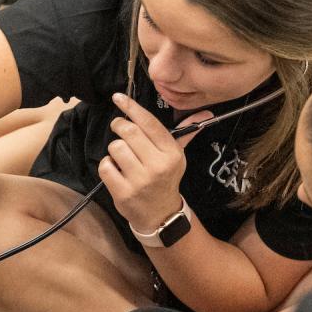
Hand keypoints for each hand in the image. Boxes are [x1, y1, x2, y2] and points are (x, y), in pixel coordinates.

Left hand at [99, 93, 207, 233]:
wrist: (160, 214)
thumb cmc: (166, 178)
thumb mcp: (178, 156)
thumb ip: (185, 133)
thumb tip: (205, 113)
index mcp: (171, 153)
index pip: (149, 123)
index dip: (131, 107)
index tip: (118, 97)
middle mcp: (158, 166)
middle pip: (128, 131)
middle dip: (119, 125)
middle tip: (119, 128)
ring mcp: (140, 180)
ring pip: (115, 147)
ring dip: (114, 149)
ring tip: (123, 157)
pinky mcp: (123, 193)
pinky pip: (105, 166)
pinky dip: (107, 165)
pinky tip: (117, 171)